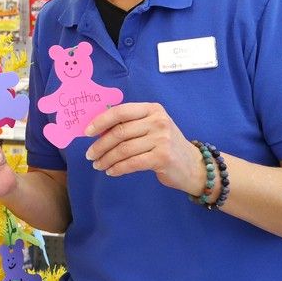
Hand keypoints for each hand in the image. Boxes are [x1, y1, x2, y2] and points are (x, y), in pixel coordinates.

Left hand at [84, 102, 204, 193]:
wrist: (194, 166)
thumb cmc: (166, 145)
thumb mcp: (151, 127)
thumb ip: (130, 124)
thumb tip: (98, 129)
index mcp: (152, 109)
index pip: (120, 111)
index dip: (101, 121)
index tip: (87, 132)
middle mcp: (158, 121)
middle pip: (120, 132)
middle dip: (100, 144)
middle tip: (90, 154)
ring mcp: (162, 139)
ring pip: (124, 149)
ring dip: (107, 158)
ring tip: (98, 165)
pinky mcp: (163, 158)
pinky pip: (132, 163)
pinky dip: (118, 168)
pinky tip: (111, 171)